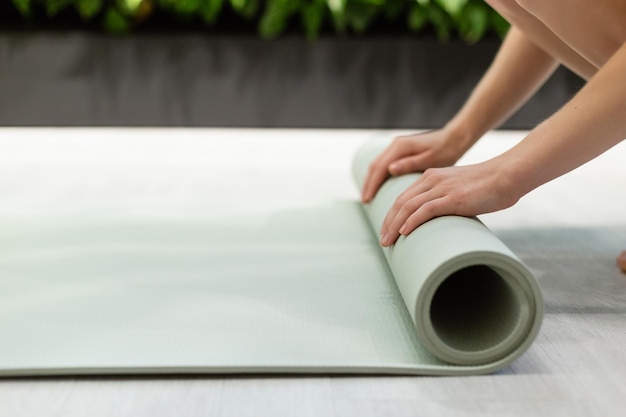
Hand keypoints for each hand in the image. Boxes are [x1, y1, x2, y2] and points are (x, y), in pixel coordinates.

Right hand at [361, 129, 468, 202]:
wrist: (455, 137)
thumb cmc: (446, 149)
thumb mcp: (430, 158)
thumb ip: (410, 163)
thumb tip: (389, 169)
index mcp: (400, 147)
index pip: (379, 168)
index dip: (372, 185)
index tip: (367, 200)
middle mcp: (395, 145)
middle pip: (374, 166)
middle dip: (368, 184)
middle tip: (365, 202)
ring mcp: (397, 147)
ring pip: (377, 165)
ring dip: (371, 180)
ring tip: (368, 197)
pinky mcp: (400, 151)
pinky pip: (383, 164)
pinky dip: (378, 176)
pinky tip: (378, 187)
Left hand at [379, 160, 519, 246]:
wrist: (506, 176)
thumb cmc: (487, 186)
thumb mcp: (459, 190)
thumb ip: (446, 200)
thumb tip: (439, 221)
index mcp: (431, 176)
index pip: (403, 197)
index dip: (391, 214)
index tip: (386, 229)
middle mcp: (432, 180)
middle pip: (400, 202)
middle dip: (388, 222)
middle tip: (383, 240)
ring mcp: (441, 188)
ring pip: (408, 207)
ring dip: (395, 226)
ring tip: (388, 242)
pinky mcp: (452, 198)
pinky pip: (425, 210)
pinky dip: (412, 221)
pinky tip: (404, 232)